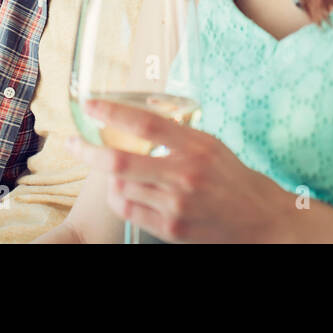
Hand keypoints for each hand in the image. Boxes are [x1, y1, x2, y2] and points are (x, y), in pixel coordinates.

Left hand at [67, 100, 289, 242]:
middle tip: (70, 142)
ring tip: (110, 172)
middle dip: (87, 151)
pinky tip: (123, 192)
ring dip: (108, 179)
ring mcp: (177, 205)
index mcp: (196, 146)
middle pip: (120, 161)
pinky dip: (120, 199)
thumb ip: (177, 133)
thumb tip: (139, 115)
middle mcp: (185, 174)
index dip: (113, 111)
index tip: (89, 104)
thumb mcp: (210, 145)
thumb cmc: (234, 178)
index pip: (146, 122)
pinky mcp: (172, 229)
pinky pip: (130, 211)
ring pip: (120, 188)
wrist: (262, 221)